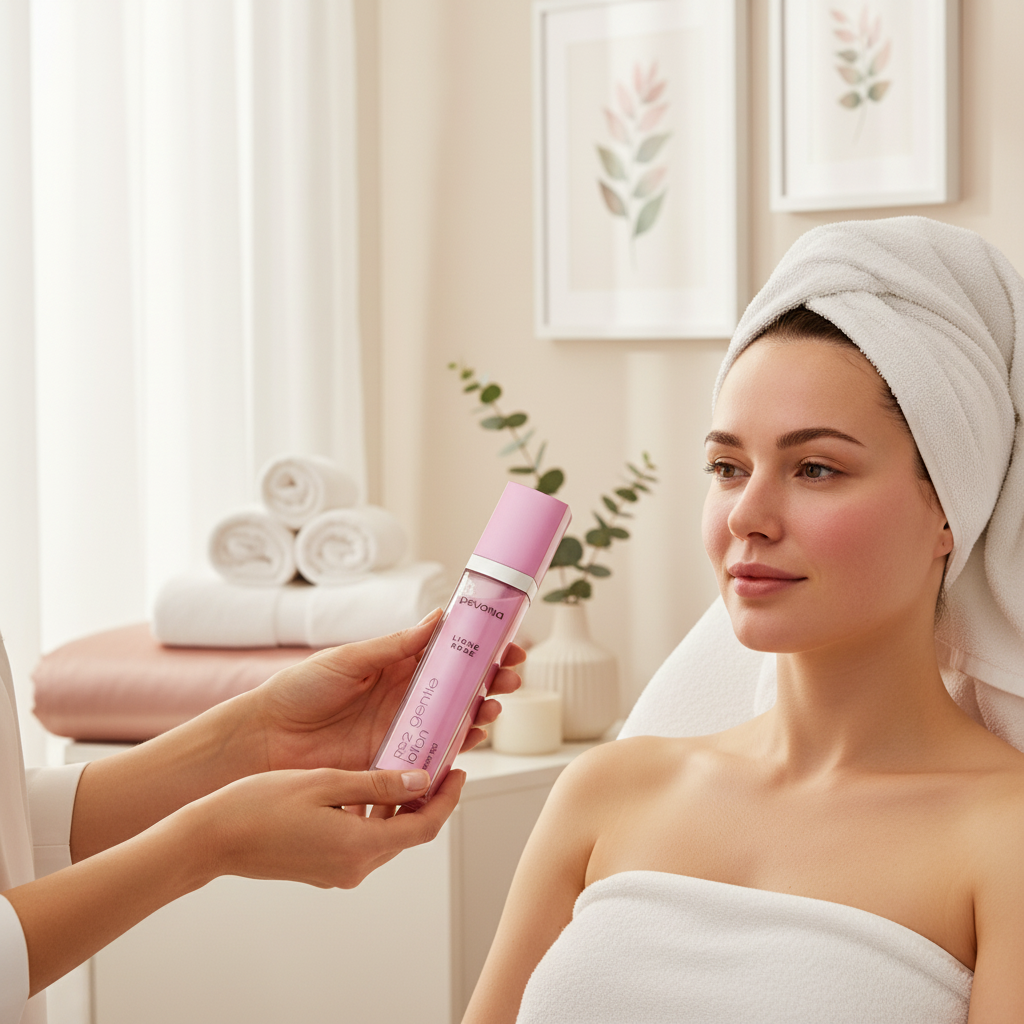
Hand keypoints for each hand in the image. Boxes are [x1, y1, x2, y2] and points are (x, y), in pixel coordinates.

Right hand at [187, 766, 465, 888]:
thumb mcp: (325, 782)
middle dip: (427, 799)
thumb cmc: (260, 805)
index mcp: (359, 846)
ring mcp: (338, 872)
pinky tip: (369, 789)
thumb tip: (422, 779)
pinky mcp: (323, 869)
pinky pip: (363, 842)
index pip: (423, 826)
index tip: (458, 770)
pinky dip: (375, 817)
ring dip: (400, 807)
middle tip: (436, 761)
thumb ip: (377, 783)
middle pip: (409, 833)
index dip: (447, 799)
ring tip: (405, 768)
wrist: (210, 839)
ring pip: (387, 837)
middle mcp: (354, 867)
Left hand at [250, 610, 525, 772]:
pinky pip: (433, 756)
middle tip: (512, 677)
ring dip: (481, 714)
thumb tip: (439, 618)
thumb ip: (396, 646)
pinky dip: (457, 749)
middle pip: (461, 689)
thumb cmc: (299, 690)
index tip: (508, 645)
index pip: (449, 654)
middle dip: (492, 682)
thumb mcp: (349, 660)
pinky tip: (473, 740)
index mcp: (397, 666)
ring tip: (494, 708)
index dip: (481, 649)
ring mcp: (403, 730)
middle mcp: (406, 697)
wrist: (266, 739)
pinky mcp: (394, 761)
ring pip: (455, 722)